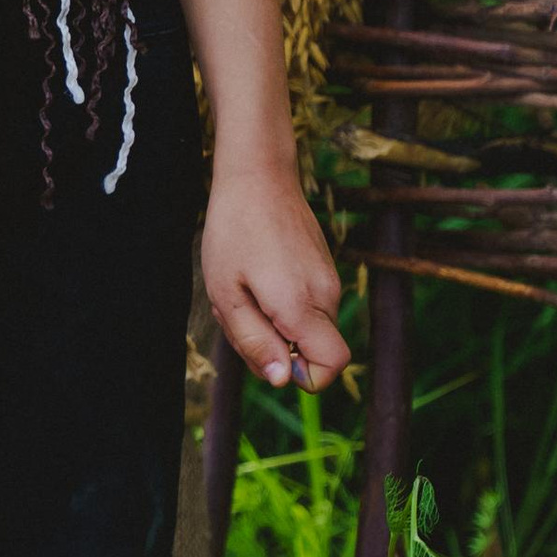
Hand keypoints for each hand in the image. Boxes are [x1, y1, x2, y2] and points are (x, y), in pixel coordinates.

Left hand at [202, 156, 349, 392]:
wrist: (259, 176)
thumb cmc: (234, 232)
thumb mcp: (226, 294)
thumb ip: (254, 340)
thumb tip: (282, 380)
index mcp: (301, 305)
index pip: (331, 366)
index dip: (302, 375)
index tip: (267, 352)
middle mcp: (326, 295)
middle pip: (311, 352)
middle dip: (272, 346)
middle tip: (237, 310)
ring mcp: (329, 281)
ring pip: (305, 330)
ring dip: (270, 323)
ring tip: (242, 289)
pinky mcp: (324, 270)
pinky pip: (305, 306)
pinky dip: (278, 304)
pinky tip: (254, 276)